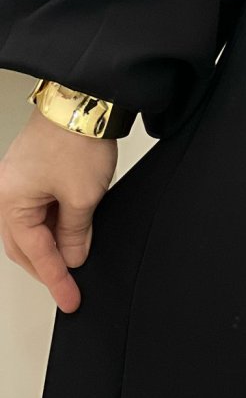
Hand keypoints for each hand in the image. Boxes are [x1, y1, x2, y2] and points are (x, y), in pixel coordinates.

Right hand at [0, 108, 117, 312]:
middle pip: (23, 244)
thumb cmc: (77, 139)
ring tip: (75, 260)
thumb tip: (74, 256)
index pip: (34, 252)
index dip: (55, 278)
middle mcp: (7, 190)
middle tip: (69, 287)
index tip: (70, 298)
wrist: (86, 98)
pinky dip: (55, 223)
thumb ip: (76, 233)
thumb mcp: (83, 197)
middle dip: (47, 266)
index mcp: (10, 201)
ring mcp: (18, 178)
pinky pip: (39, 207)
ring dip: (52, 244)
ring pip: (32, 226)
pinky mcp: (34, 168)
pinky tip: (73, 231)